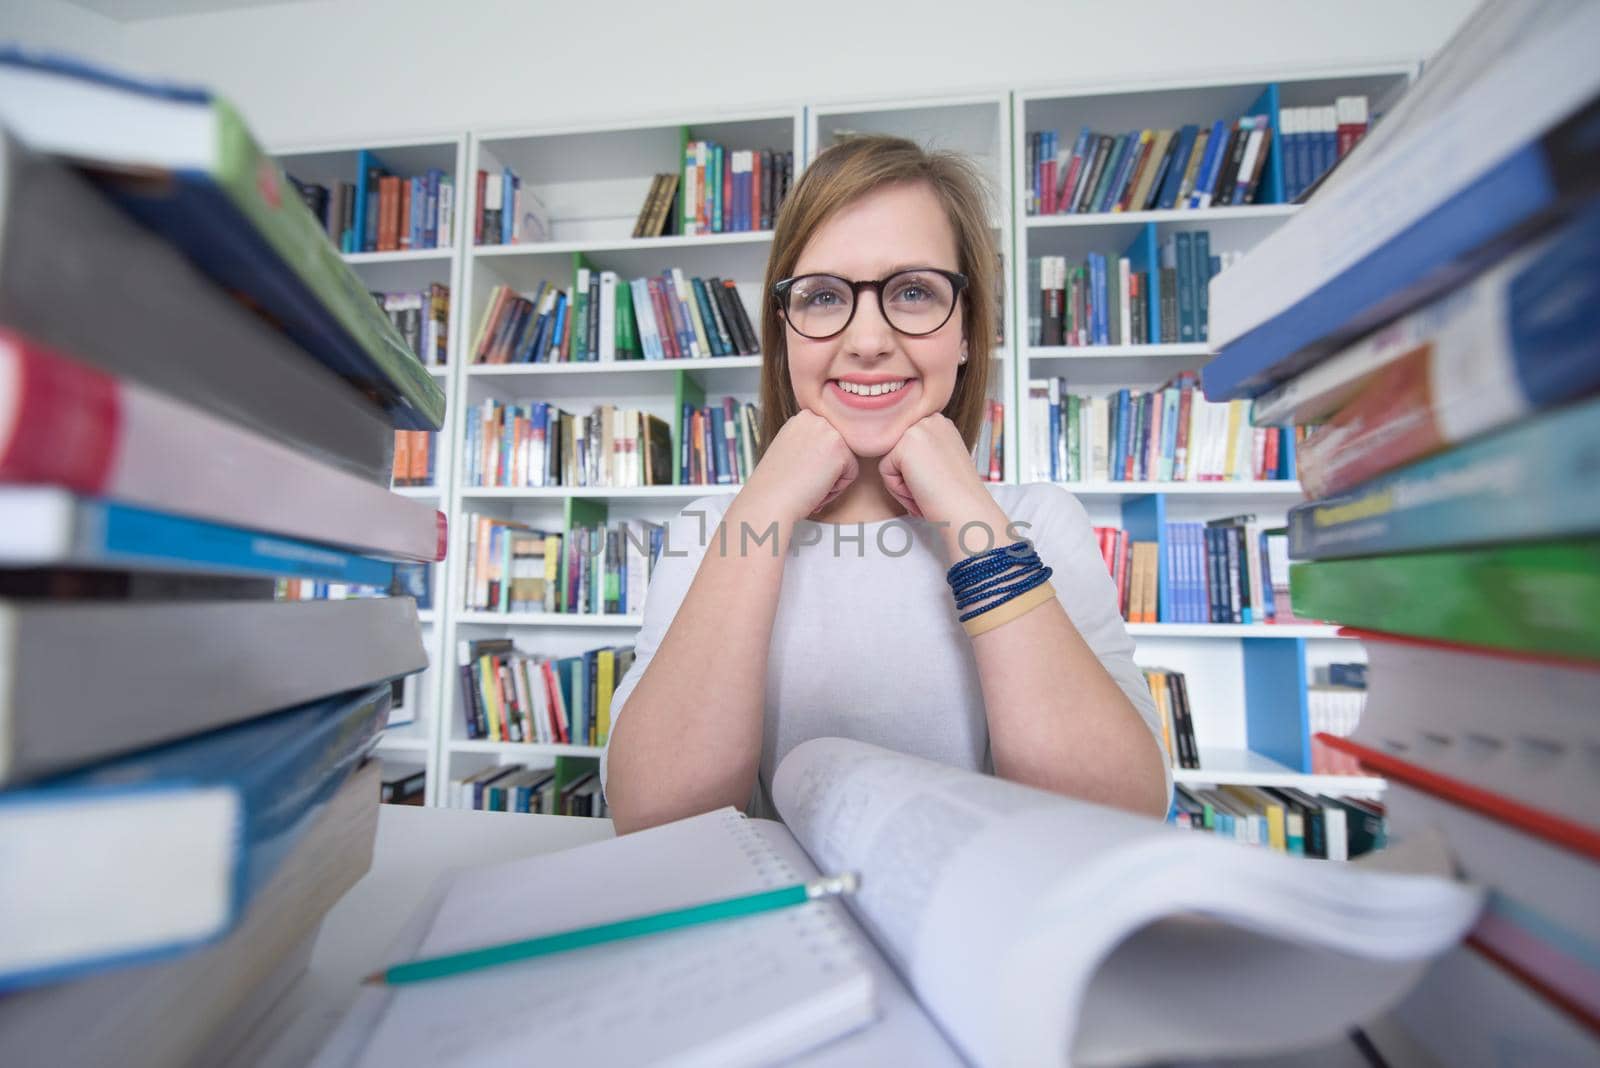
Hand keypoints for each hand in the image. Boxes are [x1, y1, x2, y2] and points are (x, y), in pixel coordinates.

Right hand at [740, 409, 858, 520]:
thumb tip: (829, 452)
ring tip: (808, 484)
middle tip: (803, 480)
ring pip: (847, 462)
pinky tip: (814, 487)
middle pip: (841, 450)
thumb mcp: (791, 450)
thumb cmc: (776, 485)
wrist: (768, 501)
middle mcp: (816, 418)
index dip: (817, 463)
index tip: (798, 472)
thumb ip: (811, 443)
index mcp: (803, 417)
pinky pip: (852, 474)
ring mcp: (828, 431)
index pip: (829, 441)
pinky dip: (836, 489)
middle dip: (826, 470)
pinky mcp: (840, 449)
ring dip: (831, 480)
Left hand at [877, 414, 993, 523]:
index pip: (909, 446)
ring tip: (927, 491)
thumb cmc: (956, 497)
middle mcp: (930, 420)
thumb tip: (902, 458)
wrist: (967, 510)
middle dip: (909, 477)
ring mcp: (917, 429)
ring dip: (904, 484)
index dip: (919, 471)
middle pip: (897, 452)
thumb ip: (923, 451)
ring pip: (890, 461)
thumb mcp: (942, 462)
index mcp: (940, 423)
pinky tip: (921, 490)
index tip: (937, 484)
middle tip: (932, 490)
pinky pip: (885, 471)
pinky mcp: (904, 445)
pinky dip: (898, 489)